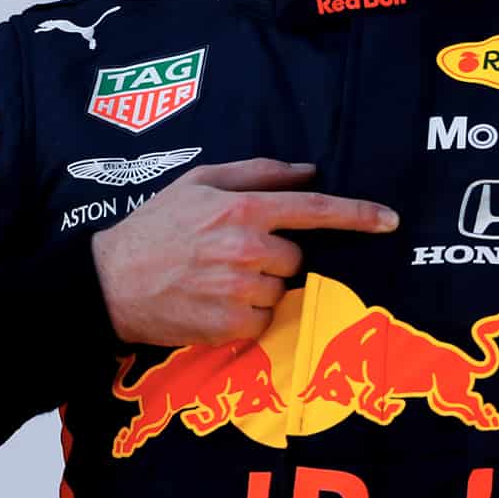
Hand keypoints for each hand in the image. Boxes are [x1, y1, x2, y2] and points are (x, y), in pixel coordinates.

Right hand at [90, 158, 398, 345]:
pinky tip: (213, 303)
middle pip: (295, 258)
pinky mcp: (231, 327)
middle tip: (230, 255)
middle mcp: (245, 249)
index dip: (357, 215)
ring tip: (215, 280)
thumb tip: (307, 170)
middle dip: (273, 257)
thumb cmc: (154, 228)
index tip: (390, 220)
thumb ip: (256, 173)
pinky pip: (263, 321)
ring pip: (280, 291)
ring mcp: (239, 291)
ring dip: (258, 288)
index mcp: (241, 209)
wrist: (108, 284)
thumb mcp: (197, 183)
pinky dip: (247, 315)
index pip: (314, 211)